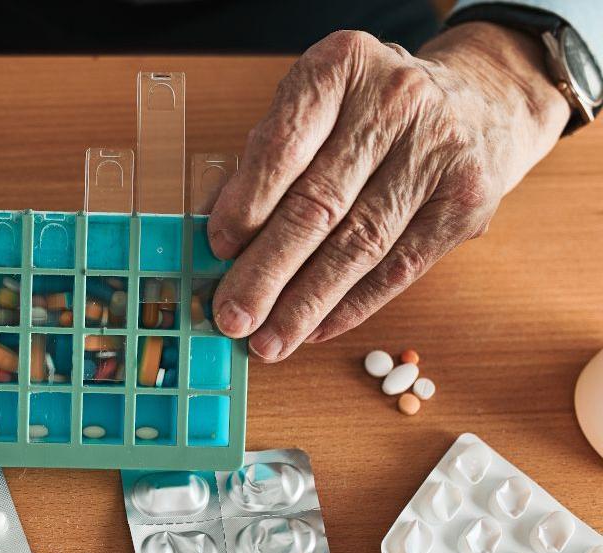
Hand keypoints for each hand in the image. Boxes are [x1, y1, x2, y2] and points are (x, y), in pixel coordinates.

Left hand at [207, 23, 569, 361]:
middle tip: (232, 316)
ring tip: (268, 340)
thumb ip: (264, 161)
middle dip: (267, 271)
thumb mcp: (314, 107)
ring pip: (359, 244)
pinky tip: (314, 329)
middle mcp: (396, 102)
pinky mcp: (467, 200)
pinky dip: (352, 305)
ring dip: (306, 303)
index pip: (284, 145)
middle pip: (319, 204)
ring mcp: (438, 151)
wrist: (478, 101)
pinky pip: (399, 267)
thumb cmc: (368, 111)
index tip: (217, 249)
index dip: (246, 205)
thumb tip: (218, 238)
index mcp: (341, 68)